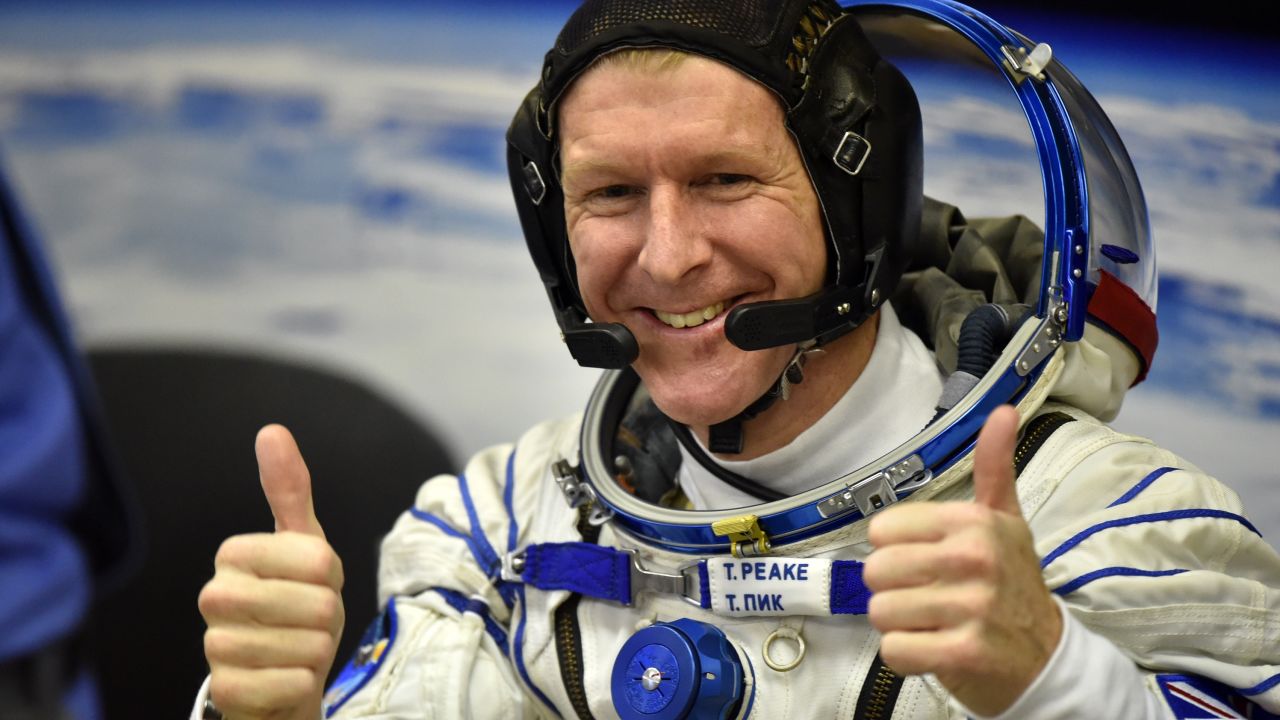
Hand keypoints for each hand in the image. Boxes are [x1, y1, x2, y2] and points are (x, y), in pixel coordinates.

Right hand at [198, 425, 345, 719]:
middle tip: (307, 622)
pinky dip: (302, 685)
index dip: (331, 578)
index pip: (319, 560)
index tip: (311, 584)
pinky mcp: (224, 690)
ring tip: (296, 650)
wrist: (278, 674)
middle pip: (318, 605)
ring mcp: (214, 645)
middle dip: (327, 618)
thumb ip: (290, 490)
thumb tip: (271, 430)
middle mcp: (215, 595)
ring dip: (317, 653)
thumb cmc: (296, 605)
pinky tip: (285, 679)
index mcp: (234, 553)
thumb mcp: (304, 545)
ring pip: (308, 647)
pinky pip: (292, 684)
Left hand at [864, 405, 1061, 715]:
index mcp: (974, 522)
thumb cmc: (1013, 583)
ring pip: (881, 611)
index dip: (895, 549)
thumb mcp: (1006, 520)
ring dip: (900, 624)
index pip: (883, 529)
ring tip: (933, 622)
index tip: (926, 561)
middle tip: (927, 596)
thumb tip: (1003, 409)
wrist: (1047, 656)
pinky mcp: (964, 654)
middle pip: (876, 571)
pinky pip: (895, 650)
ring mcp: (971, 608)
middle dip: (892, 589)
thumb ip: (994, 466)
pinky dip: (907, 655)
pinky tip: (934, 648)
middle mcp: (974, 560)